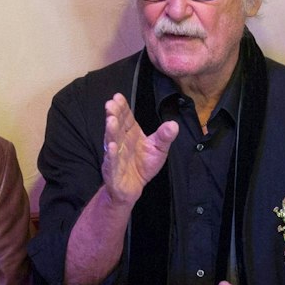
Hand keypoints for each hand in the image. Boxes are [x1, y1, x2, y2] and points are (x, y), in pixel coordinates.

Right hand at [99, 92, 176, 207]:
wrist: (132, 188)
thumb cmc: (143, 166)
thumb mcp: (158, 150)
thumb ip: (164, 137)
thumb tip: (174, 124)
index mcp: (130, 134)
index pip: (125, 118)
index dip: (122, 108)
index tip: (118, 97)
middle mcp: (120, 141)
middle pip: (116, 126)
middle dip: (113, 115)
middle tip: (110, 104)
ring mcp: (114, 155)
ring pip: (111, 141)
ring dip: (110, 131)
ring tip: (110, 120)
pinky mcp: (113, 170)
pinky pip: (112, 162)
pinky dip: (111, 154)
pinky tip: (112, 146)